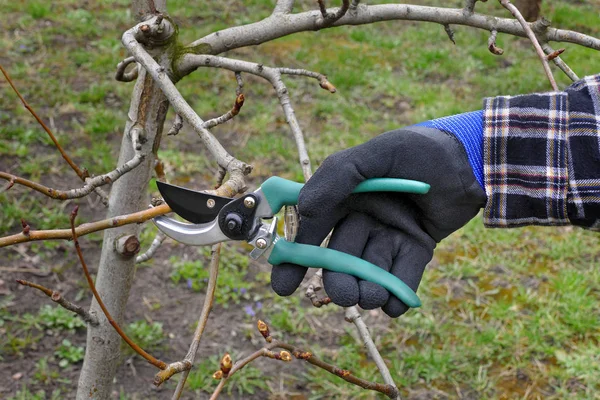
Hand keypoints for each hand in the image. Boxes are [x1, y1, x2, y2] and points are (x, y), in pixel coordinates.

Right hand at [270, 126, 486, 316]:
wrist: (473, 160)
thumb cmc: (420, 150)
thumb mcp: (377, 154)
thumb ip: (338, 176)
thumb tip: (304, 207)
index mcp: (346, 197)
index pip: (314, 231)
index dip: (296, 258)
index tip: (283, 286)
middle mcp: (364, 219)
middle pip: (341, 260)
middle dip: (340, 282)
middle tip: (347, 295)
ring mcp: (390, 236)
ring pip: (370, 273)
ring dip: (369, 290)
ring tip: (375, 296)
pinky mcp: (417, 249)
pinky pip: (402, 278)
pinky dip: (398, 295)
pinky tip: (397, 303)